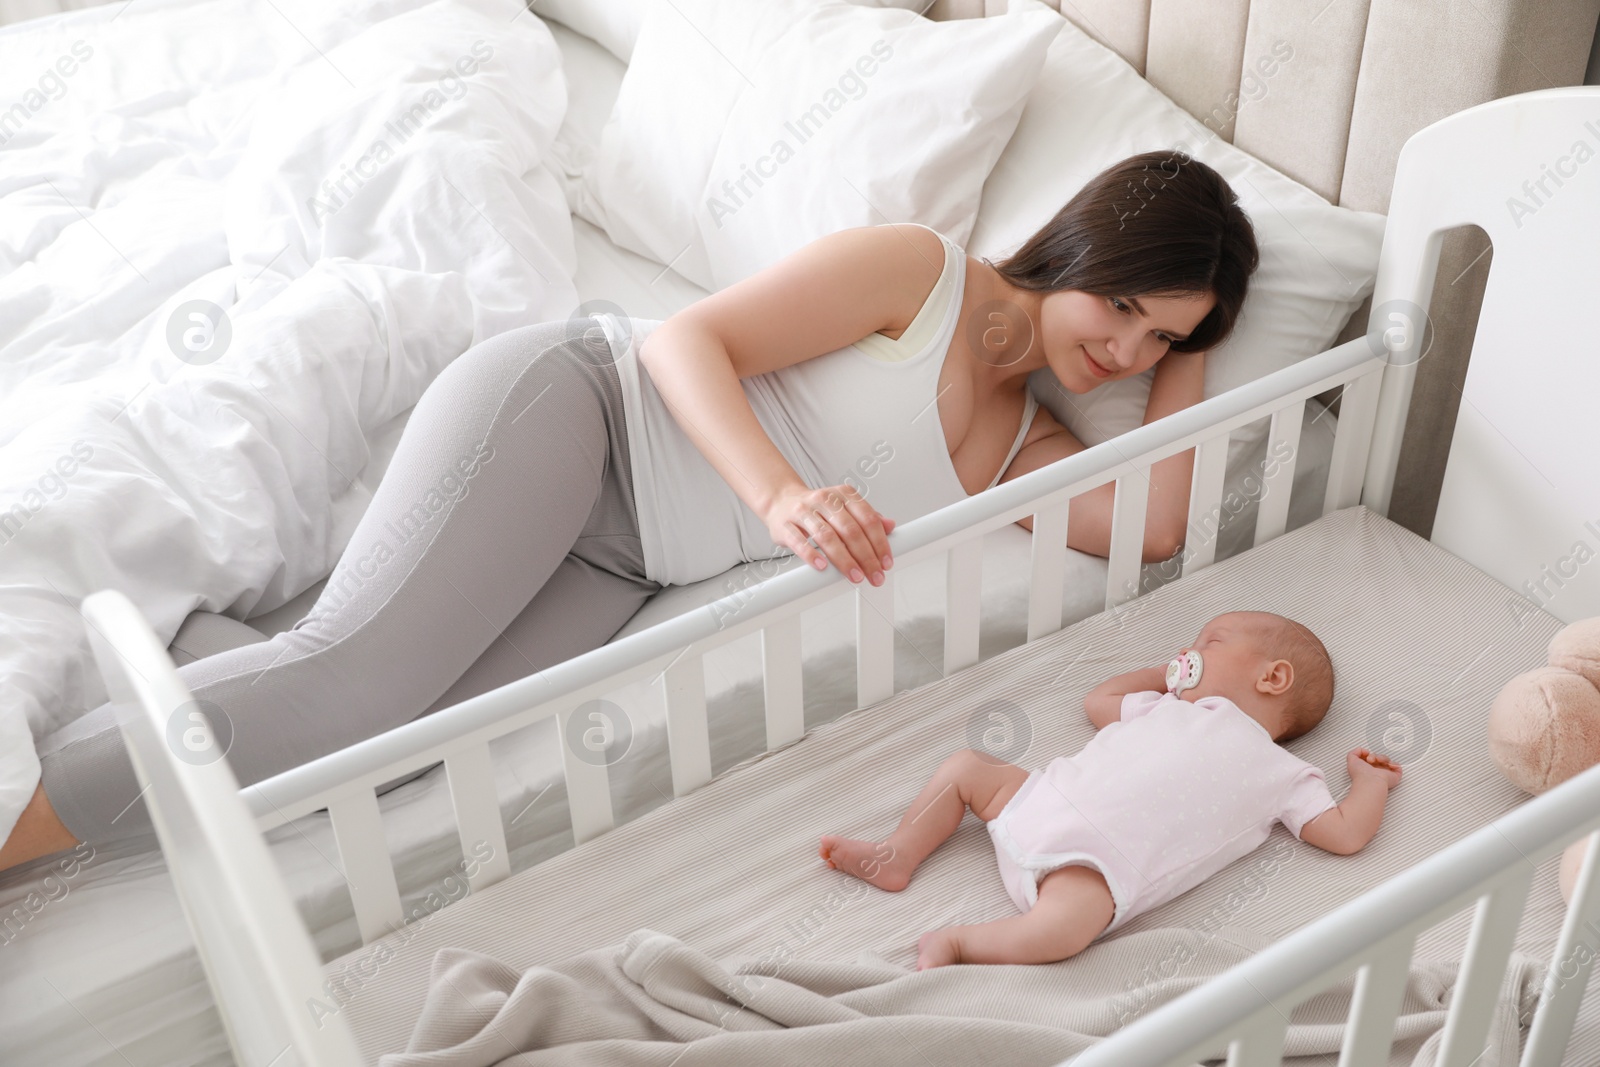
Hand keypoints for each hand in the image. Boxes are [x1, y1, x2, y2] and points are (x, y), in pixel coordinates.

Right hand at [764, 481, 893, 584]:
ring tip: (855, 575)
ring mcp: (803, 512)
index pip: (868, 519)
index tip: (886, 562)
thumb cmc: (816, 509)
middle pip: (850, 530)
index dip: (880, 543)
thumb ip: (867, 517)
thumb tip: (890, 526)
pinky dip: (812, 555)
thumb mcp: (845, 508)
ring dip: (844, 560)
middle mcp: (824, 500)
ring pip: (827, 537)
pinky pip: (799, 542)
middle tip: (874, 575)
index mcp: (843, 494)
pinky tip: (822, 566)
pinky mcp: (785, 525)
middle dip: (866, 557)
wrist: (781, 501)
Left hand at [1348, 748, 1401, 789]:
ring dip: (1382, 757)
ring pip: (1386, 760)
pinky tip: (1388, 765)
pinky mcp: (1394, 776)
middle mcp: (1375, 771)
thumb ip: (1354, 753)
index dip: (1367, 754)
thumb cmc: (1361, 774)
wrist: (1370, 781)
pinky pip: (1397, 766)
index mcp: (1366, 769)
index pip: (1369, 758)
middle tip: (1370, 759)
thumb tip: (1363, 750)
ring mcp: (1385, 773)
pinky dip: (1393, 763)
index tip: (1365, 754)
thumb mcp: (1351, 760)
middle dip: (1374, 755)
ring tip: (1378, 761)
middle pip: (1378, 758)